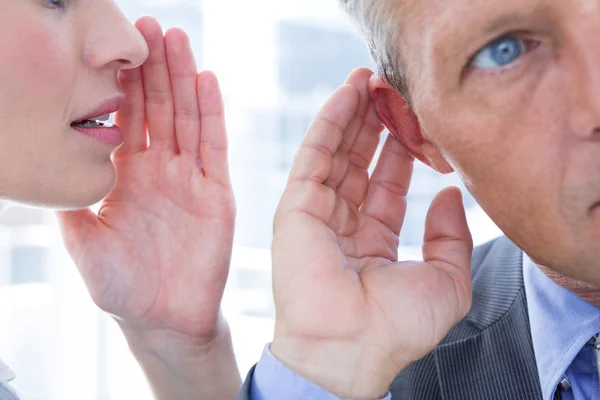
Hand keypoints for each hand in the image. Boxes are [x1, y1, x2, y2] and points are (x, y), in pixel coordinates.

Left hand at [57, 16, 233, 353]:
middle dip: (153, 67)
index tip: (116, 45)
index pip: (127, 117)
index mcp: (127, 174)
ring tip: (177, 40)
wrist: (161, 318)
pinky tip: (208, 82)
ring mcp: (190, 177)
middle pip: (159, 107)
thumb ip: (71, 196)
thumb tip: (47, 159)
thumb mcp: (82, 237)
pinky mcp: (216, 191)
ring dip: (183, 78)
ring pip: (187, 117)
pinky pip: (214, 146)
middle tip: (149, 25)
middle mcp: (160, 168)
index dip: (123, 82)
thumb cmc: (121, 285)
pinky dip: (211, 113)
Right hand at [270, 68, 472, 398]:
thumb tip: (446, 195)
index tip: (414, 121)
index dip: (401, 152)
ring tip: (369, 79)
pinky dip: (329, 123)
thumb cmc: (395, 328)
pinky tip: (346, 94)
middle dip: (375, 125)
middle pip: (360, 163)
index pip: (386, 186)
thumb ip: (451, 237)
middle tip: (390, 89)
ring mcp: (317, 214)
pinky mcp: (296, 207)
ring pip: (336, 153)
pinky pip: (313, 156)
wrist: (349, 348)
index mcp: (373, 243)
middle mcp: (343, 225)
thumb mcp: (447, 282)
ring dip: (352, 115)